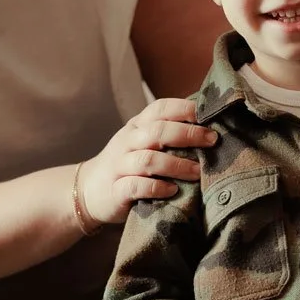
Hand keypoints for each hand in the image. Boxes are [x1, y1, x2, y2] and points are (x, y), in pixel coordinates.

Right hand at [81, 99, 217, 224]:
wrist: (88, 190)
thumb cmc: (127, 165)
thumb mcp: (142, 143)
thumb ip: (167, 134)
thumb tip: (209, 128)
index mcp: (137, 126)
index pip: (160, 109)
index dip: (184, 109)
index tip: (207, 115)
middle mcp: (127, 142)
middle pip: (157, 132)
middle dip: (187, 134)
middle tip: (212, 141)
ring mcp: (119, 166)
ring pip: (148, 160)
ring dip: (176, 165)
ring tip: (198, 172)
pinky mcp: (115, 190)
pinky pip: (136, 186)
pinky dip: (156, 187)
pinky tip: (172, 190)